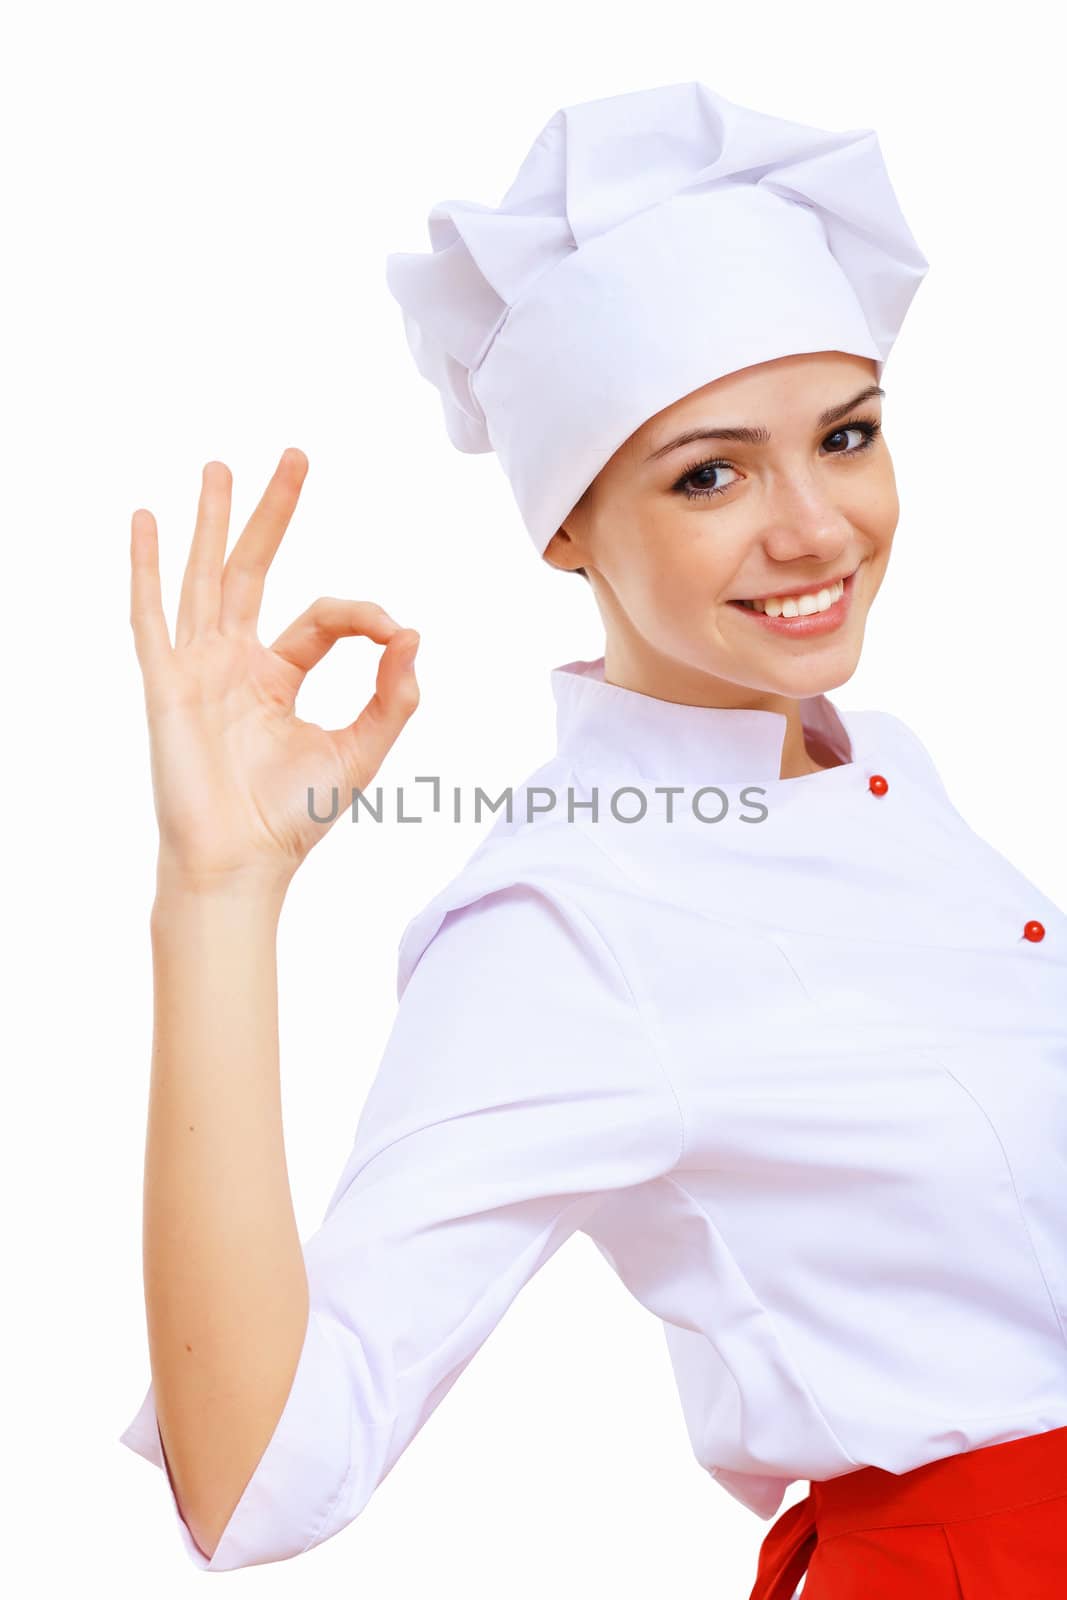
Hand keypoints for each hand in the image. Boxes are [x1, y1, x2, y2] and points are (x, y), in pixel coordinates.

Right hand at [129, 448, 419, 890]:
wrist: (242, 863)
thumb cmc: (293, 819)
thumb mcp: (360, 753)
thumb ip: (392, 698)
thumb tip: (416, 637)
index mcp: (277, 677)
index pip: (323, 618)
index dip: (364, 617)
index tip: (396, 634)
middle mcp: (234, 664)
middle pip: (255, 571)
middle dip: (275, 514)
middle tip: (296, 456)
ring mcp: (198, 669)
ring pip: (206, 577)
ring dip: (214, 522)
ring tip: (221, 466)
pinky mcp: (168, 684)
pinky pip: (152, 616)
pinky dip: (145, 568)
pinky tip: (143, 521)